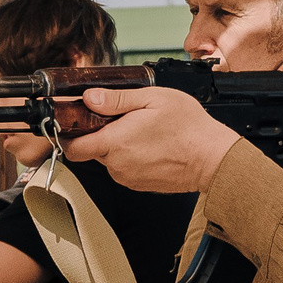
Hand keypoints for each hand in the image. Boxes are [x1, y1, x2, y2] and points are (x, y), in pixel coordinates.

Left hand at [67, 87, 241, 192]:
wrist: (212, 158)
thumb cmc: (189, 127)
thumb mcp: (153, 99)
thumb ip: (117, 100)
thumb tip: (89, 98)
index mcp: (115, 142)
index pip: (73, 147)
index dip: (69, 134)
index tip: (76, 123)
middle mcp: (118, 164)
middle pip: (92, 150)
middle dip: (101, 134)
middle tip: (123, 119)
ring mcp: (128, 177)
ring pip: (110, 159)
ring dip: (118, 146)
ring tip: (143, 131)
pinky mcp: (139, 184)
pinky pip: (125, 169)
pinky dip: (131, 157)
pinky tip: (151, 146)